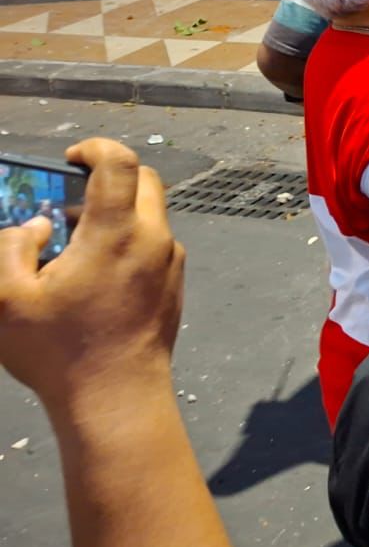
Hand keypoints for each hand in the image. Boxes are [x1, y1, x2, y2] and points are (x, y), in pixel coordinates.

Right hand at [0, 139, 183, 416]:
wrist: (116, 398)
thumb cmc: (59, 351)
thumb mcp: (6, 299)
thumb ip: (10, 248)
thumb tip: (36, 226)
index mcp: (117, 232)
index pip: (120, 162)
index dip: (96, 148)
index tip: (71, 157)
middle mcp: (153, 239)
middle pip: (143, 180)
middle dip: (108, 176)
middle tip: (70, 195)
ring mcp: (170, 261)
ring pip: (151, 212)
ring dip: (117, 209)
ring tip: (73, 240)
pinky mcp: (174, 283)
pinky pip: (155, 243)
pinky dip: (129, 237)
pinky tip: (94, 271)